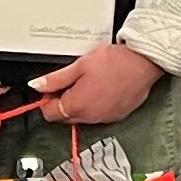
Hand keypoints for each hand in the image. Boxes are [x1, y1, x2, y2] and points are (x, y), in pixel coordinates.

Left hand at [30, 43, 164, 127]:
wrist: (143, 63)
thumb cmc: (114, 62)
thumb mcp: (79, 65)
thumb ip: (55, 79)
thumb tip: (37, 85)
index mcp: (77, 105)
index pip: (50, 113)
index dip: (47, 99)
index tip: (51, 87)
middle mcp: (90, 117)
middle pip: (65, 117)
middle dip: (62, 101)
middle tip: (70, 81)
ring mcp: (105, 118)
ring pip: (82, 116)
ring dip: (79, 103)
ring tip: (88, 82)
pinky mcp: (117, 115)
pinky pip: (99, 114)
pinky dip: (95, 104)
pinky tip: (101, 88)